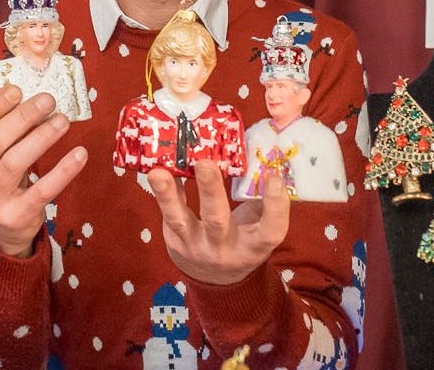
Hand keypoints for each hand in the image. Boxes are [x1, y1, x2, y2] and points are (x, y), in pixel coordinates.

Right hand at [0, 86, 86, 256]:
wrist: (0, 232)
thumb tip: (30, 96)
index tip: (18, 89)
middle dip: (23, 116)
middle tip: (48, 99)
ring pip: (15, 162)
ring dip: (42, 136)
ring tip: (62, 120)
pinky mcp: (15, 217)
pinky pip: (42, 190)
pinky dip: (63, 170)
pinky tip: (79, 153)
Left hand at [148, 161, 290, 285]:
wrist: (216, 278)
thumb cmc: (244, 239)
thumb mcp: (260, 226)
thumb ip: (263, 198)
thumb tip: (266, 155)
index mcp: (255, 246)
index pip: (270, 231)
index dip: (275, 206)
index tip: (274, 177)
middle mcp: (225, 250)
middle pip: (217, 222)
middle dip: (210, 191)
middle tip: (205, 163)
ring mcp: (196, 248)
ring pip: (181, 222)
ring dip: (168, 196)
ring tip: (158, 173)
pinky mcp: (174, 243)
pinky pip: (167, 215)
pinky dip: (164, 193)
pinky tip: (159, 171)